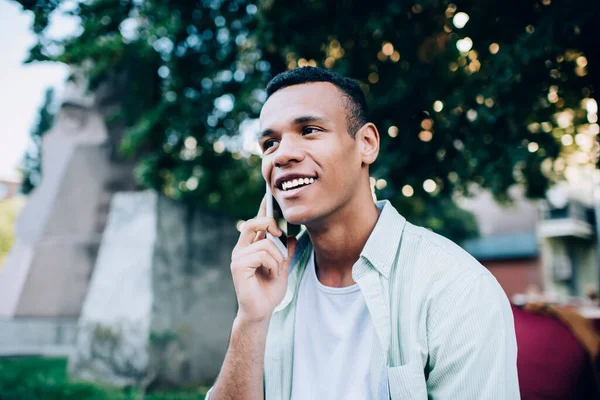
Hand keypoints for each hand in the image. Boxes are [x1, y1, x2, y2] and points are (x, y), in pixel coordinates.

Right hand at [230, 195, 296, 322]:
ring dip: (278, 258)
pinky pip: (262, 254)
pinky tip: (271, 274)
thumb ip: (286, 252)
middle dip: (269, 225)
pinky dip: (273, 264)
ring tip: (276, 270)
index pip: (255, 223)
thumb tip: (293, 237)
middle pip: (253, 223)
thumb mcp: (283, 267)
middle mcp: (241, 249)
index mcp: (250, 246)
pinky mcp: (238, 266)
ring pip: (265, 243)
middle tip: (280, 235)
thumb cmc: (269, 291)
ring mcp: (238, 257)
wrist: (261, 311)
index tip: (269, 195)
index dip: (262, 209)